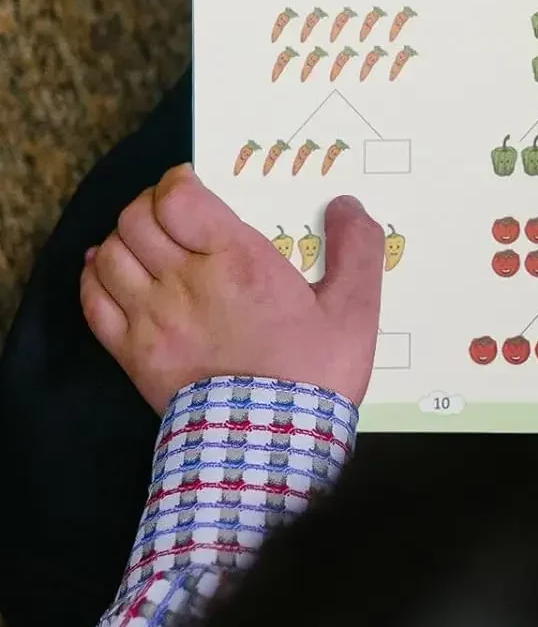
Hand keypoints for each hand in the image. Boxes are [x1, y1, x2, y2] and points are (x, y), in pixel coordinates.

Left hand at [80, 164, 385, 414]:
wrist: (272, 444)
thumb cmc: (314, 375)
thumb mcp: (355, 309)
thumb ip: (356, 249)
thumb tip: (348, 205)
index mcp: (237, 260)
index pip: (178, 197)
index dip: (179, 182)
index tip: (195, 186)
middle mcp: (184, 281)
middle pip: (137, 218)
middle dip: (152, 205)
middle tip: (176, 214)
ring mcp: (151, 318)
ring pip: (110, 252)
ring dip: (125, 238)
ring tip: (148, 243)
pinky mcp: (132, 352)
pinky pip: (92, 299)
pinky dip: (95, 277)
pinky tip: (111, 272)